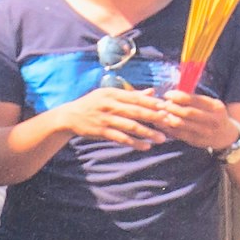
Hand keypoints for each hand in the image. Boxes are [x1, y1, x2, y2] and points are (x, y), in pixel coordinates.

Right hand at [50, 85, 174, 149]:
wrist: (69, 116)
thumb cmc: (93, 104)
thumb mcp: (109, 96)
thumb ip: (131, 95)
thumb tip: (153, 92)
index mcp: (112, 93)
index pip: (136, 98)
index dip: (153, 103)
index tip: (168, 108)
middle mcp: (108, 105)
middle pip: (136, 111)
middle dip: (155, 118)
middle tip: (170, 123)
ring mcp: (104, 118)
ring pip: (130, 126)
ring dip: (147, 133)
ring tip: (162, 139)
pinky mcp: (100, 131)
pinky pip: (120, 138)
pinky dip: (134, 143)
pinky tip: (145, 147)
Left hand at [147, 89, 239, 149]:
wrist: (225, 135)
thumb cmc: (212, 115)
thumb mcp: (209, 105)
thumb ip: (194, 100)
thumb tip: (171, 95)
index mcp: (215, 107)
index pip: (193, 99)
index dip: (178, 96)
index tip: (167, 94)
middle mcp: (212, 120)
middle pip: (187, 112)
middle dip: (171, 107)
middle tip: (161, 104)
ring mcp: (205, 132)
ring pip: (180, 124)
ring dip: (167, 117)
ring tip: (160, 112)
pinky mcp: (196, 140)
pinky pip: (177, 133)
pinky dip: (166, 127)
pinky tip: (161, 122)